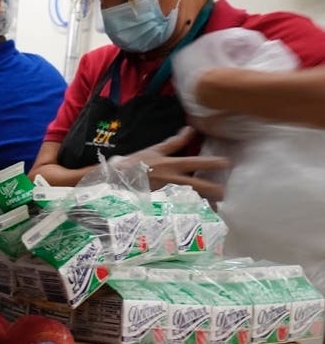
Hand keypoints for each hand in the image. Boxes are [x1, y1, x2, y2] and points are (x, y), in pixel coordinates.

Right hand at [114, 126, 228, 201]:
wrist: (117, 179)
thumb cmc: (136, 163)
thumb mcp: (155, 150)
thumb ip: (175, 142)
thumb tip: (190, 129)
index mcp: (170, 165)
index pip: (195, 163)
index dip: (211, 163)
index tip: (226, 163)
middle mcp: (171, 179)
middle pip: (196, 185)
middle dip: (212, 189)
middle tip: (225, 193)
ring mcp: (167, 193)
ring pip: (190, 198)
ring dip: (203, 202)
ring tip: (216, 207)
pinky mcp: (161, 202)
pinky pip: (179, 206)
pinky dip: (189, 209)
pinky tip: (197, 214)